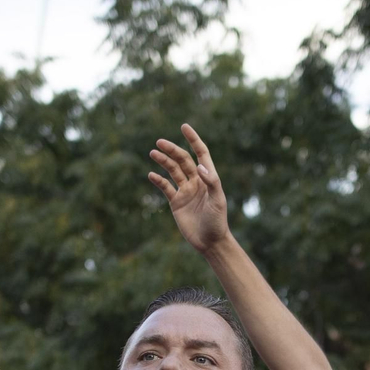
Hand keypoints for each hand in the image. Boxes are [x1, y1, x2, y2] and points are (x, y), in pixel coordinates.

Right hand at [148, 124, 232, 253]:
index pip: (201, 153)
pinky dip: (158, 180)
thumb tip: (200, 166)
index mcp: (208, 177)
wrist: (210, 242)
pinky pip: (166, 187)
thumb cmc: (218, 221)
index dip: (193, 139)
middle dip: (172, 149)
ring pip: (172, 171)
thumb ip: (210, 182)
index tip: (184, 126)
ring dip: (163, 161)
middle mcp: (196, 181)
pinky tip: (151, 175)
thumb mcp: (217, 201)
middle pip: (183, 160)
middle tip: (159, 142)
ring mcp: (186, 191)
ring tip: (152, 153)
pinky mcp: (176, 202)